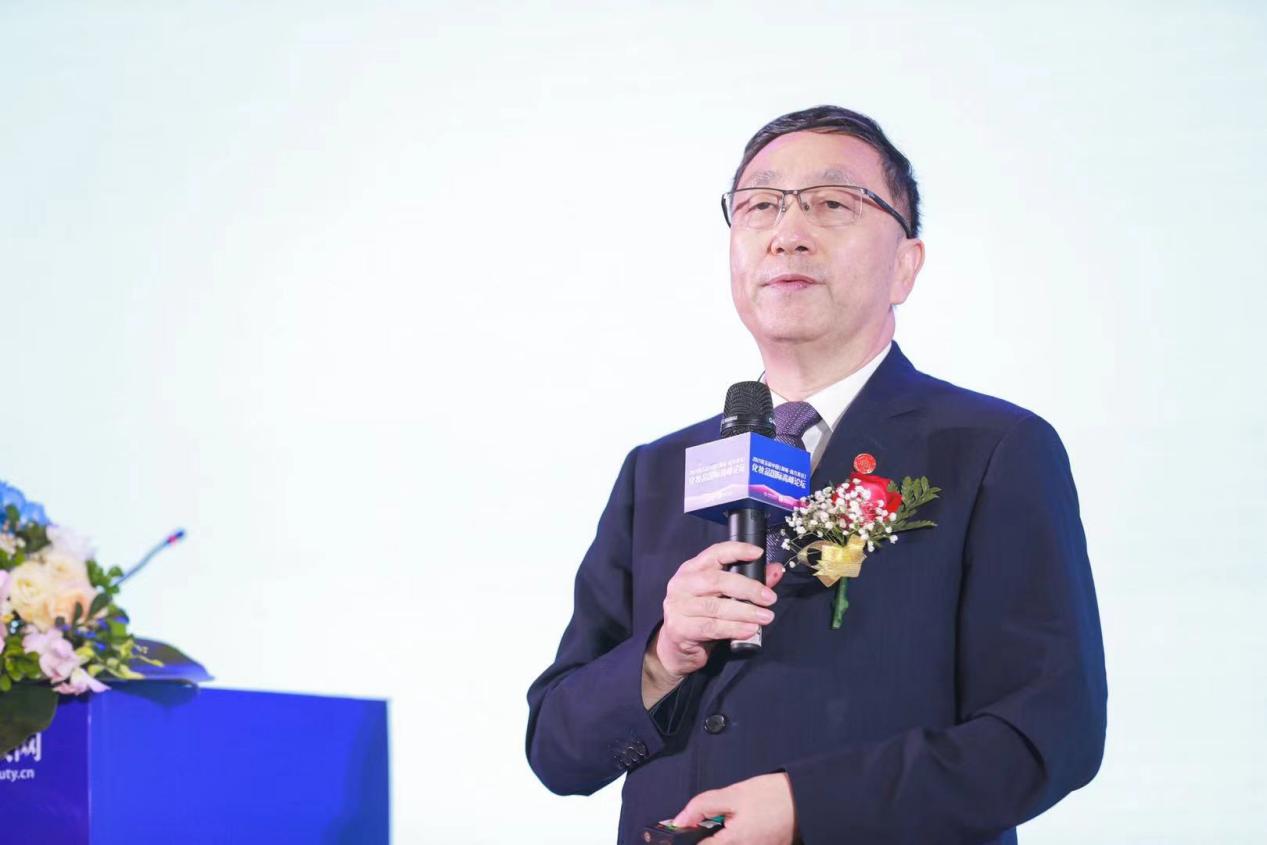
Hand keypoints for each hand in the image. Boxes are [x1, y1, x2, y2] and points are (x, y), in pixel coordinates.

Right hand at [653, 541, 783, 679]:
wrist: (677, 647)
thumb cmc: (702, 615)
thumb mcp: (722, 596)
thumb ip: (748, 582)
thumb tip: (776, 570)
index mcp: (692, 569)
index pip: (714, 553)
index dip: (737, 550)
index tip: (758, 553)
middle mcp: (682, 584)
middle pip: (717, 581)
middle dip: (747, 588)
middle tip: (769, 598)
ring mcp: (678, 606)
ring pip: (716, 607)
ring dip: (745, 611)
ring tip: (765, 617)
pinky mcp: (680, 628)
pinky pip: (711, 627)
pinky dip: (733, 629)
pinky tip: (749, 630)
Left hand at [672, 772, 797, 843]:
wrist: (807, 800)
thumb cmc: (773, 796)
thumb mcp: (733, 794)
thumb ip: (702, 806)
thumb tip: (679, 820)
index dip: (688, 836)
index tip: (685, 826)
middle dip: (710, 835)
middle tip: (717, 818)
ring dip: (723, 836)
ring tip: (736, 820)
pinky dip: (737, 839)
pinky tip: (746, 825)